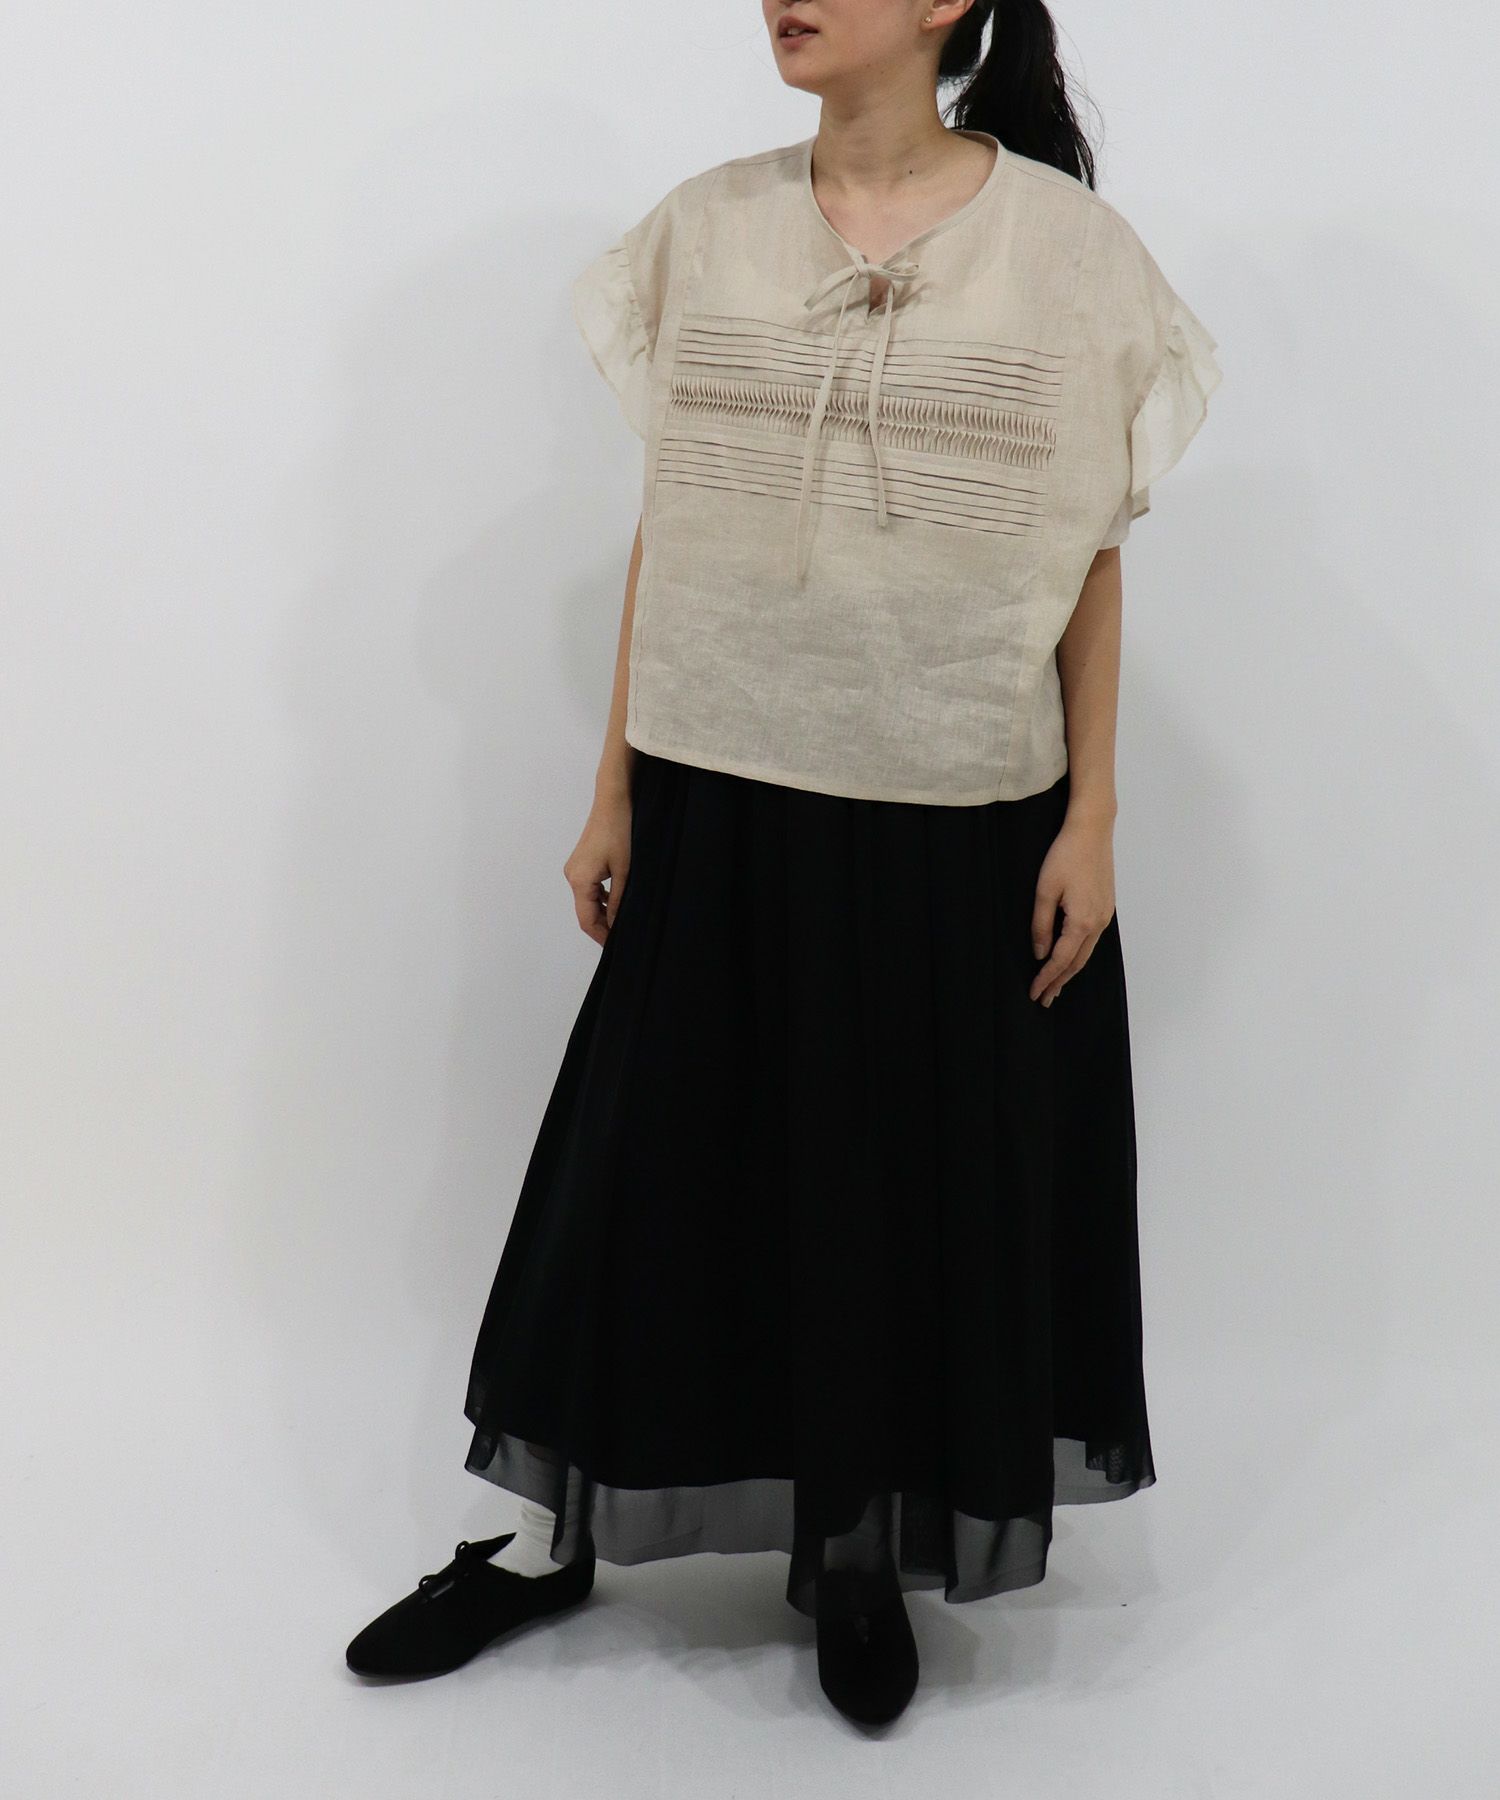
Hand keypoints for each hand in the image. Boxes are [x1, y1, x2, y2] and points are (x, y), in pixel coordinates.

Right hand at [563, 791, 632, 946]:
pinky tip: (618, 901)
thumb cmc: (620, 831)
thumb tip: (619, 926)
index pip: (587, 920)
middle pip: (586, 912)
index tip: (616, 948)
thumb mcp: (625, 871)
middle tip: (624, 938)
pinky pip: (589, 888)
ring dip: (604, 912)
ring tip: (623, 922)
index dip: (602, 937)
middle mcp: (572, 876)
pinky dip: (602, 899)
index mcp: (579, 881)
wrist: (613, 801)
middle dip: (604, 926)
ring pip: (588, 901)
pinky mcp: (581, 862)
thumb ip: (620, 901)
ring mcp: (575, 869)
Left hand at [1029, 812, 1115, 1005]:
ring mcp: (1105, 915)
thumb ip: (1041, 924)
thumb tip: (1040, 953)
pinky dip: (1079, 954)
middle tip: (1044, 999)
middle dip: (1060, 982)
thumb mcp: (1045, 890)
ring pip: (1086, 952)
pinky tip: (1071, 957)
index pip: (1061, 960)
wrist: (1092, 831)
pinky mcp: (1106, 906)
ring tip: (1056, 985)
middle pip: (1077, 962)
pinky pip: (1092, 939)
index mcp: (1082, 922)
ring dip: (1070, 970)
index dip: (1046, 978)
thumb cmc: (1065, 856)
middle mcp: (1098, 923)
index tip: (1034, 993)